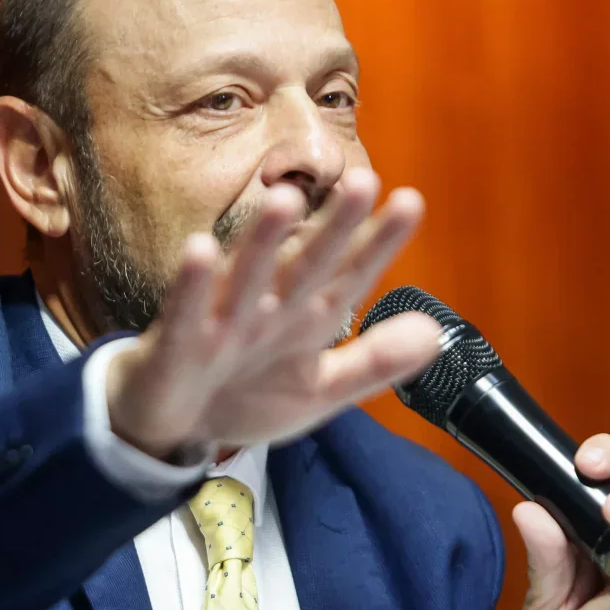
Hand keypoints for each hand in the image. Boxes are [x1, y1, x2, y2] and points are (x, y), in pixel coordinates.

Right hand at [105, 167, 440, 457]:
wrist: (172, 427)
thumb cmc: (245, 394)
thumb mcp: (319, 387)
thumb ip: (375, 361)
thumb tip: (437, 333)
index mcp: (305, 317)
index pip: (349, 276)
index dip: (378, 244)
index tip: (410, 204)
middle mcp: (268, 308)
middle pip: (305, 264)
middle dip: (333, 228)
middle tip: (363, 182)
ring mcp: (222, 322)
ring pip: (246, 276)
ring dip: (263, 240)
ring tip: (285, 200)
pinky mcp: (178, 343)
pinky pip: (184, 312)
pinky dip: (191, 285)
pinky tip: (199, 249)